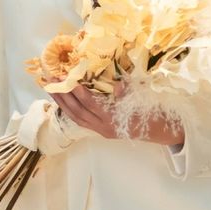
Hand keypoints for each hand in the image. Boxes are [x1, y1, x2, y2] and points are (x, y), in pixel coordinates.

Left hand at [53, 84, 183, 147]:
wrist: (159, 131)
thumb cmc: (150, 111)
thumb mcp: (141, 99)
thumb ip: (128, 92)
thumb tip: (118, 84)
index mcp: (114, 119)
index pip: (91, 104)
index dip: (78, 91)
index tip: (68, 79)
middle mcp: (104, 127)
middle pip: (78, 112)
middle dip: (63, 96)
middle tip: (51, 81)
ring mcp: (101, 130)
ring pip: (76, 117)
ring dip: (62, 103)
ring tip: (51, 89)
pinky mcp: (100, 130)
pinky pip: (80, 121)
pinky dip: (69, 110)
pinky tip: (63, 101)